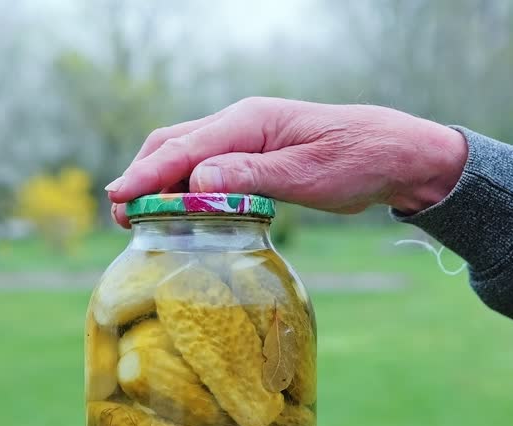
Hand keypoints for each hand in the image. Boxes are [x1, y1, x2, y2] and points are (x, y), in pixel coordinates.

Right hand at [106, 97, 468, 226]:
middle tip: (118, 215)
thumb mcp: (307, 174)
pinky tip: (175, 210)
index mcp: (250, 121)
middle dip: (142, 176)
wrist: (394, 154)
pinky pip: (205, 165)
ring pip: (185, 153)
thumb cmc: (358, 160)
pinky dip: (181, 186)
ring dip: (157, 181)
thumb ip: (252, 177)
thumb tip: (198, 183)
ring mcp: (245, 137)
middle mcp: (241, 122)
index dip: (147, 175)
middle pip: (173, 144)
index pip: (185, 148)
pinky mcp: (253, 155)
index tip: (118, 199)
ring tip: (136, 217)